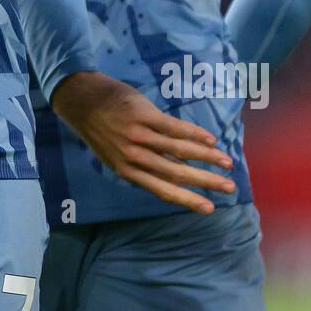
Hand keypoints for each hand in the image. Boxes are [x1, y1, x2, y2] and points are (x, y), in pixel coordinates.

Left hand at [50, 70, 235, 214]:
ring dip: (207, 157)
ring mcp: (140, 136)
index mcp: (127, 171)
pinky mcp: (144, 116)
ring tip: (226, 163)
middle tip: (228, 188)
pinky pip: (174, 128)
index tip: (208, 208)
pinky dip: (194, 134)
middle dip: (205, 182)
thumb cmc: (101, 130)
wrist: (82, 101)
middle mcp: (134, 157)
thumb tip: (177, 173)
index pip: (162, 190)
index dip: (187, 200)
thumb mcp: (116, 155)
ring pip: (180, 150)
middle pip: (176, 173)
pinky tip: (210, 139)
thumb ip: (143, 166)